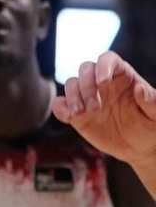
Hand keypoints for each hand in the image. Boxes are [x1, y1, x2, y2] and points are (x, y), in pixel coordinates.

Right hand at [53, 53, 155, 170]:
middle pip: (85, 69)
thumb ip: (152, 101)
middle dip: (86, 85)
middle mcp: (101, 82)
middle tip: (95, 107)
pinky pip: (60, 104)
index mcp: (122, 75)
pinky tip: (68, 118)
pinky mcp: (76, 113)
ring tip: (81, 113)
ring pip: (71, 84)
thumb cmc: (150, 126)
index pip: (108, 59)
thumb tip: (141, 89)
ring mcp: (87, 96)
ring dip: (73, 97)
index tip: (103, 81)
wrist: (138, 147)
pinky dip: (60, 108)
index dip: (103, 66)